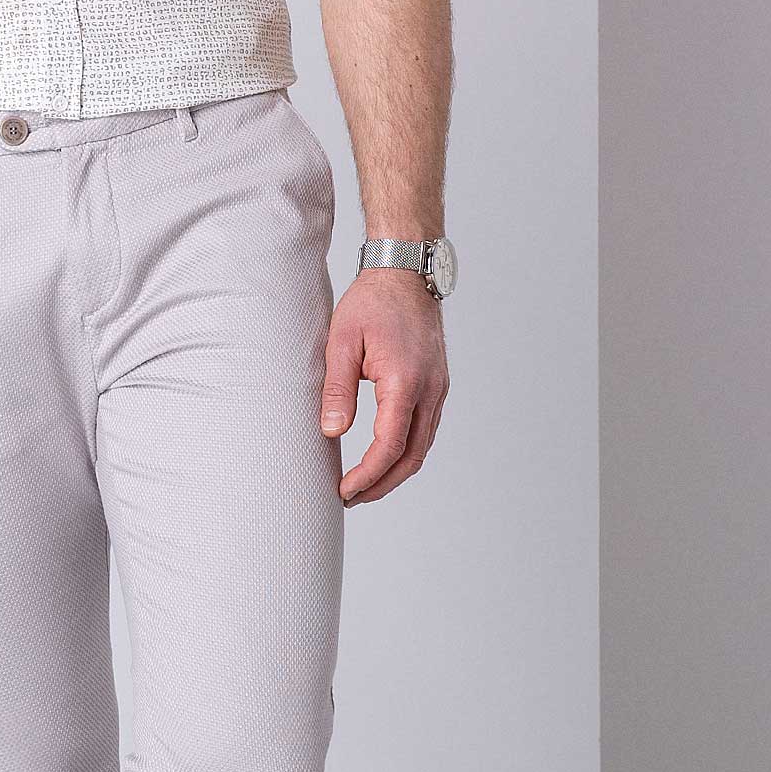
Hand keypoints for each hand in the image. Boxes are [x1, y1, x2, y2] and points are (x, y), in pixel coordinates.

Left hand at [321, 269, 448, 505]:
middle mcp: (430, 390)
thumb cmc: (372, 302)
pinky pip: (426, 429)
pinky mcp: (437, 385)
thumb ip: (337, 390)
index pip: (388, 445)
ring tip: (364, 485)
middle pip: (412, 456)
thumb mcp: (342, 343)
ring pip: (422, 446)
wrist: (406, 272)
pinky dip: (406, 451)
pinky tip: (385, 456)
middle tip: (351, 498)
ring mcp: (438, 388)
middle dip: (382, 484)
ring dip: (395, 471)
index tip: (344, 490)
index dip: (367, 475)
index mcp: (406, 382)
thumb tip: (331, 433)